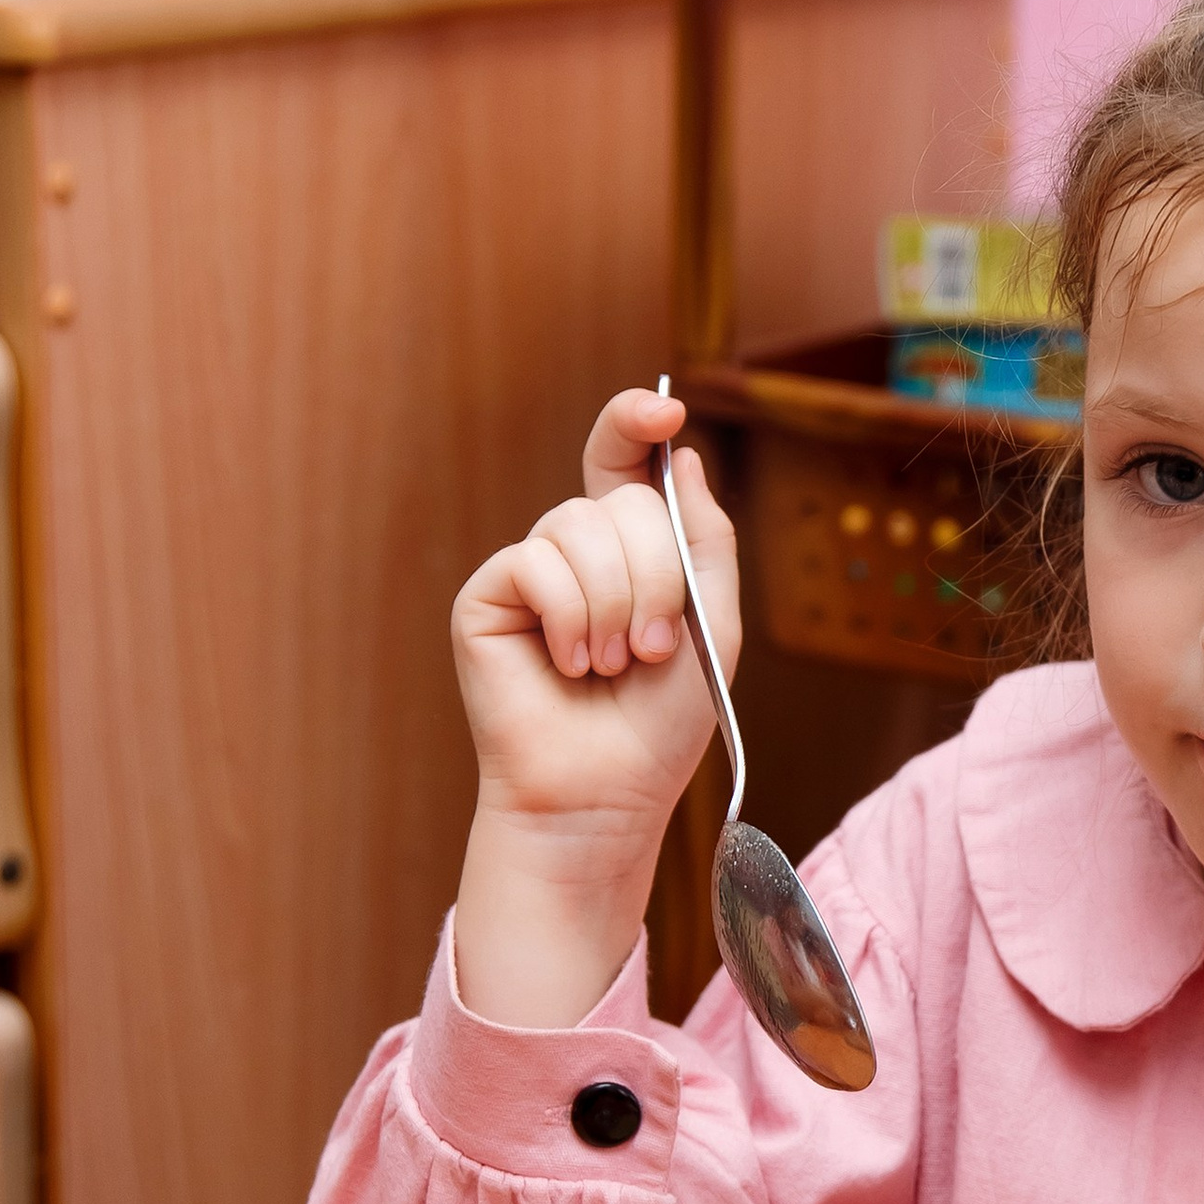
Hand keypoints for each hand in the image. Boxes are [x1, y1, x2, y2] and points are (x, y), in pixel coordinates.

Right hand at [450, 390, 740, 1029]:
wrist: (604, 793)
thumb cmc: (659, 725)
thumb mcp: (715, 625)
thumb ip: (706, 538)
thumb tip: (680, 452)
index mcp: (628, 550)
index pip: (623, 461)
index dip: (635, 422)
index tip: (664, 410)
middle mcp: (574, 550)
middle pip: (621, 501)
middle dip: (656, 575)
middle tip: (652, 649)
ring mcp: (529, 570)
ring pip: (580, 528)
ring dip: (616, 604)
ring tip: (611, 667)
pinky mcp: (488, 595)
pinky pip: (537, 561)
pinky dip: (571, 616)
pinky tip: (569, 665)